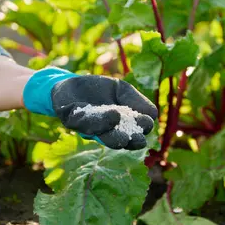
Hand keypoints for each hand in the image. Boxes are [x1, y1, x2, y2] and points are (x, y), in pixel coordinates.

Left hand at [22, 67, 157, 149]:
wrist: (70, 84)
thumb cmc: (99, 89)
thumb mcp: (121, 91)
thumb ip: (136, 101)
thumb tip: (153, 115)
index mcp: (117, 127)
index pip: (132, 133)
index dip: (140, 130)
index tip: (147, 124)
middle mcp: (102, 131)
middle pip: (116, 139)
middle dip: (127, 139)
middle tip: (137, 140)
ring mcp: (86, 127)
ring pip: (99, 133)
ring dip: (110, 130)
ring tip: (120, 122)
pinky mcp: (70, 120)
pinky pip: (81, 122)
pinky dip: (94, 119)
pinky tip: (109, 114)